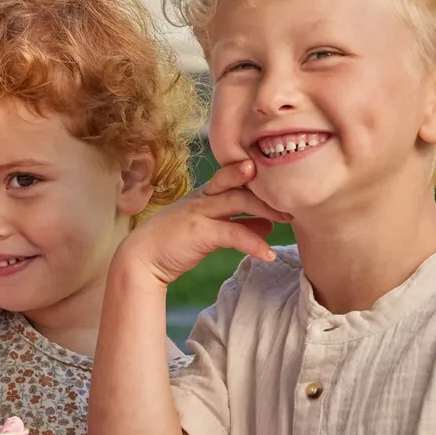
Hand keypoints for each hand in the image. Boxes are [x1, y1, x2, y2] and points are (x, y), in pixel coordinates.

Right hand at [121, 157, 279, 288]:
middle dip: (268, 189)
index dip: (258, 175)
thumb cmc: (174, 243)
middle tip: (294, 199)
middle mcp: (203, 196)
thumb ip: (238, 223)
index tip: (282, 180)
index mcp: (205, 193)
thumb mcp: (210, 229)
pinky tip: (268, 255)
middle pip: (240, 182)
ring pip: (239, 200)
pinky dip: (254, 243)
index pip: (235, 175)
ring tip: (290, 219)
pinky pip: (234, 233)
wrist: (141, 259)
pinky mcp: (200, 232)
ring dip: (267, 208)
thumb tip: (268, 223)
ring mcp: (200, 211)